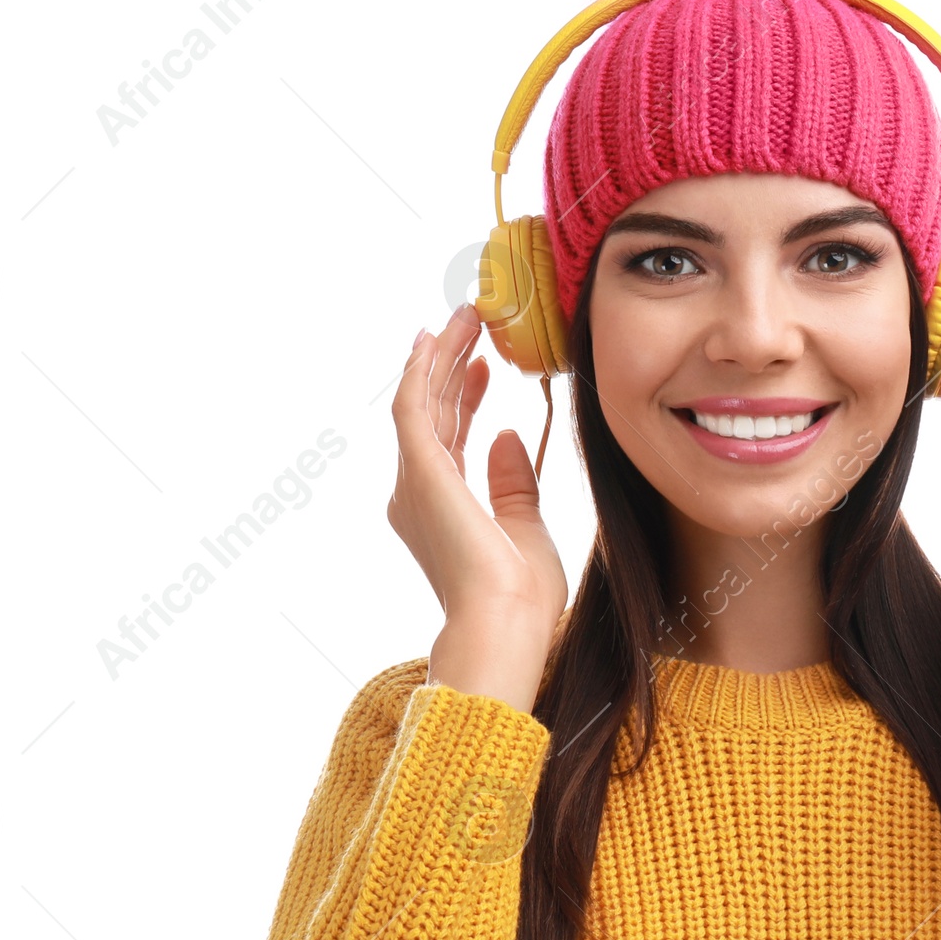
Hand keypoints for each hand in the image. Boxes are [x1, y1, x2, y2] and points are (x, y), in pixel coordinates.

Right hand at [388, 303, 567, 708]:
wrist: (505, 622)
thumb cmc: (520, 595)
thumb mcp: (526, 527)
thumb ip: (514, 482)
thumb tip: (510, 436)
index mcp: (441, 508)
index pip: (451, 437)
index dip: (466, 396)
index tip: (486, 366)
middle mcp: (418, 493)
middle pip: (434, 411)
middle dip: (452, 364)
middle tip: (473, 323)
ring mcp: (415, 481)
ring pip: (422, 400)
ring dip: (441, 356)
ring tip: (464, 317)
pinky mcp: (421, 472)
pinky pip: (414, 407)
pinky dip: (422, 371)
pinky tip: (435, 339)